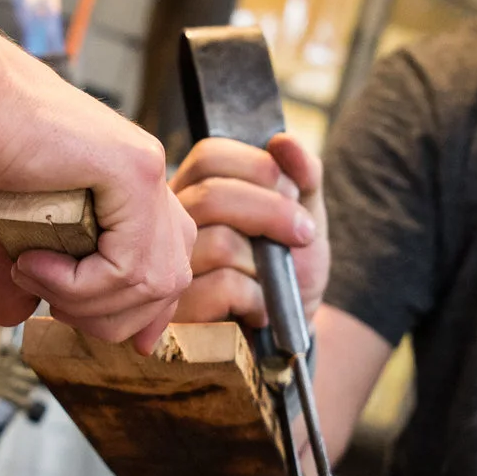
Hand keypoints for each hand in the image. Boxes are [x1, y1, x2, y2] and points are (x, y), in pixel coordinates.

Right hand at [0, 40, 194, 352]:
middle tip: (50, 304)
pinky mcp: (131, 169)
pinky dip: (79, 284)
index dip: (148, 311)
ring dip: (86, 303)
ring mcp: (145, 168)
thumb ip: (21, 269)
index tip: (127, 341)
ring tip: (30, 275)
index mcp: (128, 180)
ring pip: (152, 282)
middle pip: (170, 280)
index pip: (168, 262)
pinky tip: (34, 264)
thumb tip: (13, 317)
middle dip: (112, 317)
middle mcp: (147, 174)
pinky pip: (127, 265)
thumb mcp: (1, 221)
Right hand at [169, 133, 326, 327]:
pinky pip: (223, 287)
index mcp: (196, 190)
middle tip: (304, 236)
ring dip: (266, 266)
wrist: (287, 333)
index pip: (211, 155)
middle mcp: (172, 225)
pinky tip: (261, 308)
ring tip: (274, 282)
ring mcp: (169, 268)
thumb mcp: (308, 216)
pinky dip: (258, 298)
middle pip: (214, 196)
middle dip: (274, 213)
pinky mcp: (177, 313)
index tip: (295, 195)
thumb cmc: (289, 270)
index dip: (259, 169)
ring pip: (221, 244)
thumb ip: (303, 175)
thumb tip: (283, 141)